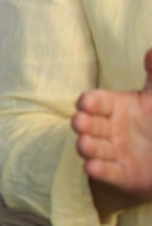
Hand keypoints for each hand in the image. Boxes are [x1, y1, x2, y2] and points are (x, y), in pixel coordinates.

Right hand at [73, 49, 151, 198]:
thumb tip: (151, 51)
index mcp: (115, 107)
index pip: (96, 102)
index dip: (89, 102)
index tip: (86, 102)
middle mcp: (110, 129)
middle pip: (90, 124)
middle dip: (82, 123)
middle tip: (80, 122)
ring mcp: (114, 152)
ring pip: (94, 148)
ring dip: (86, 146)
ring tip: (84, 144)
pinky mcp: (122, 174)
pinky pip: (108, 173)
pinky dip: (99, 170)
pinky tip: (92, 167)